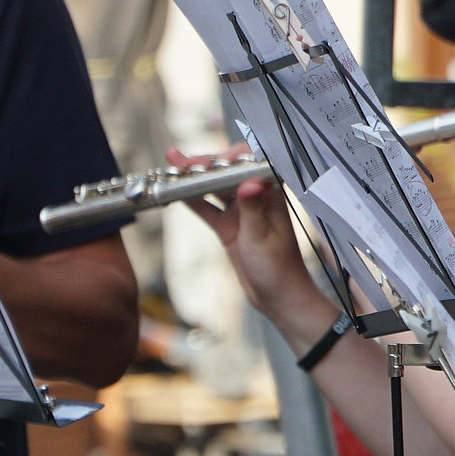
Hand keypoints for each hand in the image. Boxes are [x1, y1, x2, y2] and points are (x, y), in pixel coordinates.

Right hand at [169, 145, 300, 296]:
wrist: (277, 297)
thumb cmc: (279, 268)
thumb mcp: (261, 237)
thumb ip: (252, 208)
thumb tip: (249, 182)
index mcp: (271, 196)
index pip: (250, 166)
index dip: (230, 158)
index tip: (212, 161)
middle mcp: (256, 200)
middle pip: (228, 174)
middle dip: (206, 165)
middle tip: (184, 163)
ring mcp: (240, 213)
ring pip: (215, 189)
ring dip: (196, 179)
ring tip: (175, 165)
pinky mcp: (229, 227)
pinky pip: (208, 209)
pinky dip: (193, 200)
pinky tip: (176, 191)